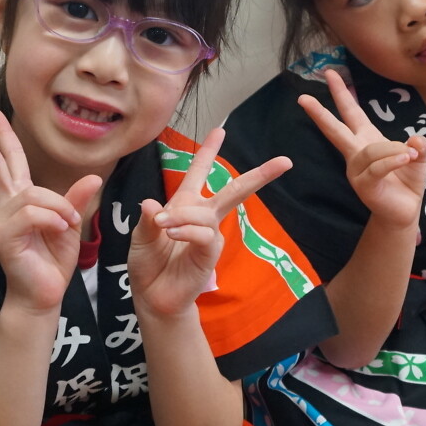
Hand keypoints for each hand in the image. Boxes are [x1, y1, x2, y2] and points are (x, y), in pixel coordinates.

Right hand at [0, 108, 100, 313]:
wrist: (44, 294)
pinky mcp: (1, 236)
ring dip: (58, 207)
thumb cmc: (52, 261)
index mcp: (19, 200)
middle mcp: (4, 206)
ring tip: (66, 224)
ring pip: (33, 194)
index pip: (8, 161)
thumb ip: (74, 199)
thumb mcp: (69, 224)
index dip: (0, 137)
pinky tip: (57, 231)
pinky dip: (51, 219)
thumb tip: (92, 176)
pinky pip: (31, 213)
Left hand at [127, 128, 291, 319]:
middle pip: (234, 190)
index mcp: (184, 204)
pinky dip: (188, 231)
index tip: (220, 129)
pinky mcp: (211, 253)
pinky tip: (172, 234)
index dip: (208, 151)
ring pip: (207, 213)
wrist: (153, 296)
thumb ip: (146, 220)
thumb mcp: (141, 237)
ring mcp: (210, 235)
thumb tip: (151, 203)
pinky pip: (205, 234)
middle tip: (285, 162)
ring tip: (162, 226)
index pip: (198, 173)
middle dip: (259, 175)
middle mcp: (202, 216)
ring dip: (183, 216)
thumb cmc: (148, 263)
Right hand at [298, 69, 425, 228]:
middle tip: (302, 98)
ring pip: (369, 150)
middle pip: (336, 129)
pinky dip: (392, 161)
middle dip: (320, 113)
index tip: (330, 73)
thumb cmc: (407, 181)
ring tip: (411, 154)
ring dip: (392, 150)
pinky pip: (376, 168)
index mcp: (367, 139)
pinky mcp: (364, 185)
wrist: (405, 211)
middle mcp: (357, 153)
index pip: (351, 112)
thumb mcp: (418, 157)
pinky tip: (405, 158)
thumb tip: (415, 139)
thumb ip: (419, 145)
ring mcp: (357, 170)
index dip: (342, 93)